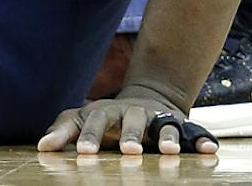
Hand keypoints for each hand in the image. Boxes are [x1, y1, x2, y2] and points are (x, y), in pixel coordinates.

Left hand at [38, 82, 216, 157]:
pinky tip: (209, 151)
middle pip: (131, 121)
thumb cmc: (106, 118)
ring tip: (170, 152)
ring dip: (167, 137)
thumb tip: (42, 147)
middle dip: (130, 136)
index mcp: (107, 113)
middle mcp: (134, 113)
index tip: (84, 154)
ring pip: (164, 125)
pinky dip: (201, 140)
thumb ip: (63, 131)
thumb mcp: (81, 119)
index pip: (95, 122)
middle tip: (129, 152)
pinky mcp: (179, 125)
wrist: (147, 97)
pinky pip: (194, 132)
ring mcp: (157, 118)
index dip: (90, 137)